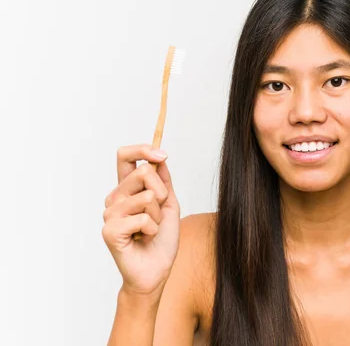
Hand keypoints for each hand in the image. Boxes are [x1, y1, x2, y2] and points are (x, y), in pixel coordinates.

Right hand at [102, 144, 180, 295]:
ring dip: (158, 216)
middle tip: (158, 214)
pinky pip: (143, 218)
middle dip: (162, 192)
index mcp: (127, 190)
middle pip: (142, 172)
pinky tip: (143, 240)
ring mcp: (110, 214)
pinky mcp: (110, 230)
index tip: (162, 154)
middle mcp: (115, 198)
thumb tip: (160, 158)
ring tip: (150, 231)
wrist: (156, 271)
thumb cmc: (161, 241)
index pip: (125, 157)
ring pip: (147, 197)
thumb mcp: (169, 205)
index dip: (143, 149)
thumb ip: (163, 182)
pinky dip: (152, 230)